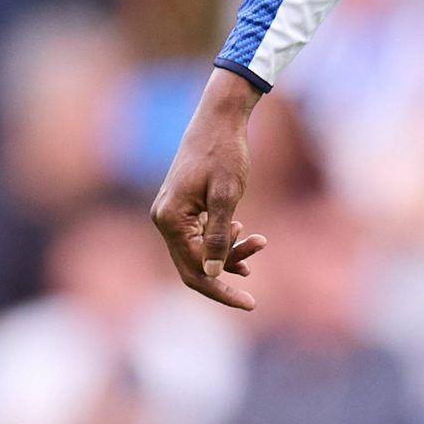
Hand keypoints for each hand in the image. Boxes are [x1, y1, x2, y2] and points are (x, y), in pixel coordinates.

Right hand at [150, 69, 269, 310]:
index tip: (250, 304)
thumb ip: (219, 236)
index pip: (193, 271)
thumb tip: (213, 274)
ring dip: (229, 252)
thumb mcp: (226, 195)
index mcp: (169, 220)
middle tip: (253, 283)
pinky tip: (244, 237)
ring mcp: (170, 213)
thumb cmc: (225, 152)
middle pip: (193, 266)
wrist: (218, 119)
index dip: (221, 291)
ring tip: (260, 240)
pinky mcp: (181, 206)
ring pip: (199, 250)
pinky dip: (222, 240)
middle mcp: (163, 219)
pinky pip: (199, 236)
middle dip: (226, 274)